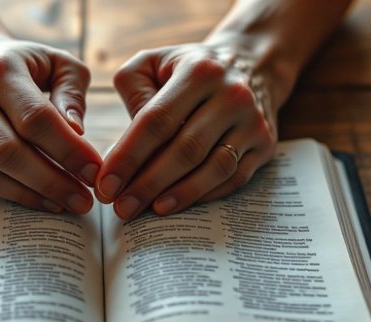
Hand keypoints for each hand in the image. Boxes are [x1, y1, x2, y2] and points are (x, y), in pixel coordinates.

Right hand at [0, 40, 100, 213]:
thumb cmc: (23, 65)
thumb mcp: (56, 61)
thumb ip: (72, 92)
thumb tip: (77, 133)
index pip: (36, 118)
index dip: (67, 149)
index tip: (94, 171)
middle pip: (10, 151)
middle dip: (52, 181)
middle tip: (84, 200)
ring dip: (33, 194)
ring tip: (68, 204)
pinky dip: (14, 195)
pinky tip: (43, 200)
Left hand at [96, 43, 279, 218]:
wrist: (252, 63)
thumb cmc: (188, 68)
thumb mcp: (153, 61)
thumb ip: (132, 89)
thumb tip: (125, 142)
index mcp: (199, 72)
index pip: (156, 121)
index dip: (128, 156)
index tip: (105, 184)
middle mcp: (232, 95)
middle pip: (186, 149)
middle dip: (148, 183)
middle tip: (121, 207)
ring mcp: (253, 122)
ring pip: (214, 168)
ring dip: (179, 195)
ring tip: (149, 211)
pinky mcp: (265, 144)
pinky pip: (234, 179)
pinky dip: (205, 196)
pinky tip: (179, 204)